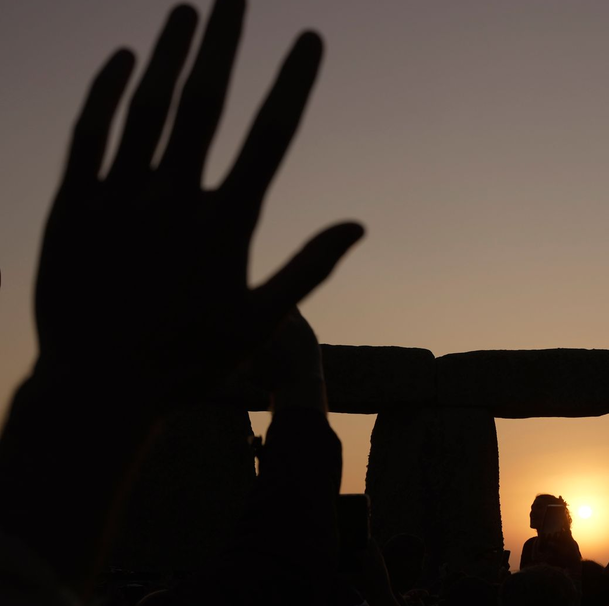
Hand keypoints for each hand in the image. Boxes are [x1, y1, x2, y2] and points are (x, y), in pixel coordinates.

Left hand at [34, 0, 361, 406]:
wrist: (94, 387)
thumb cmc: (187, 360)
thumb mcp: (260, 324)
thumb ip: (309, 267)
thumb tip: (360, 224)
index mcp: (224, 225)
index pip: (269, 136)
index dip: (292, 82)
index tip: (311, 37)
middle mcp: (172, 199)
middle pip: (203, 100)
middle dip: (224, 39)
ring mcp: (117, 197)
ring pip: (146, 106)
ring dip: (169, 51)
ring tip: (190, 7)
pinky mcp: (70, 204)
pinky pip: (89, 131)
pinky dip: (108, 89)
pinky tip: (125, 55)